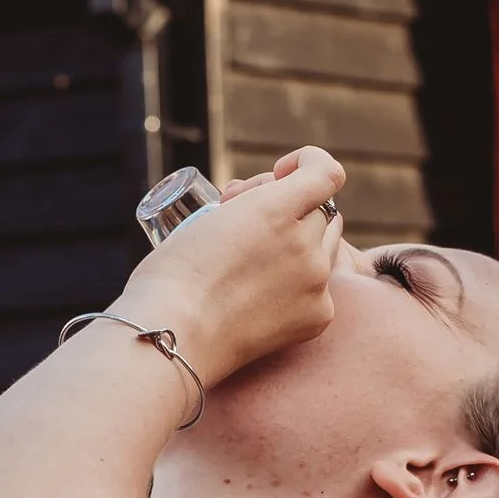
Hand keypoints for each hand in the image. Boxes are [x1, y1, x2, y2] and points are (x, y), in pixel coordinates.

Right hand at [120, 150, 345, 386]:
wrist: (173, 334)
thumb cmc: (175, 274)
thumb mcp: (210, 215)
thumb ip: (252, 201)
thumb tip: (274, 195)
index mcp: (275, 210)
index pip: (326, 173)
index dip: (306, 163)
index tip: (281, 175)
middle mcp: (304, 244)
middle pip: (319, 211)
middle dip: (291, 207)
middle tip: (248, 224)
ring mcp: (315, 283)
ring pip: (323, 246)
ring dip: (296, 243)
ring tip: (252, 261)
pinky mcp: (318, 316)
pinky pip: (320, 286)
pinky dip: (299, 283)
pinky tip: (263, 293)